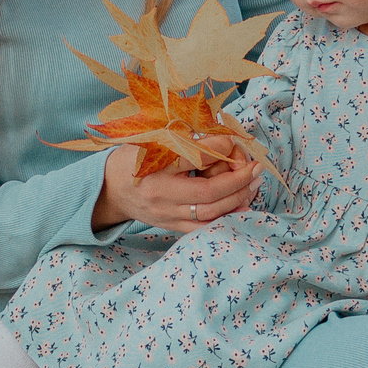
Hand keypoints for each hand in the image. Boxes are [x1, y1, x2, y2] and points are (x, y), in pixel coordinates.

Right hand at [94, 141, 260, 232]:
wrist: (110, 189)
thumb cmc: (134, 158)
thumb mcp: (154, 139)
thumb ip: (187, 139)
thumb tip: (225, 141)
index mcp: (153, 166)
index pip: (194, 157)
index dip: (221, 148)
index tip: (236, 142)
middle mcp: (160, 194)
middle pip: (207, 193)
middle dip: (238, 181)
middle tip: (256, 169)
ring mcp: (165, 214)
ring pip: (209, 214)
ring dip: (236, 200)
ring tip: (253, 185)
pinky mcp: (170, 226)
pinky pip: (202, 228)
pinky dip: (225, 219)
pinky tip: (241, 207)